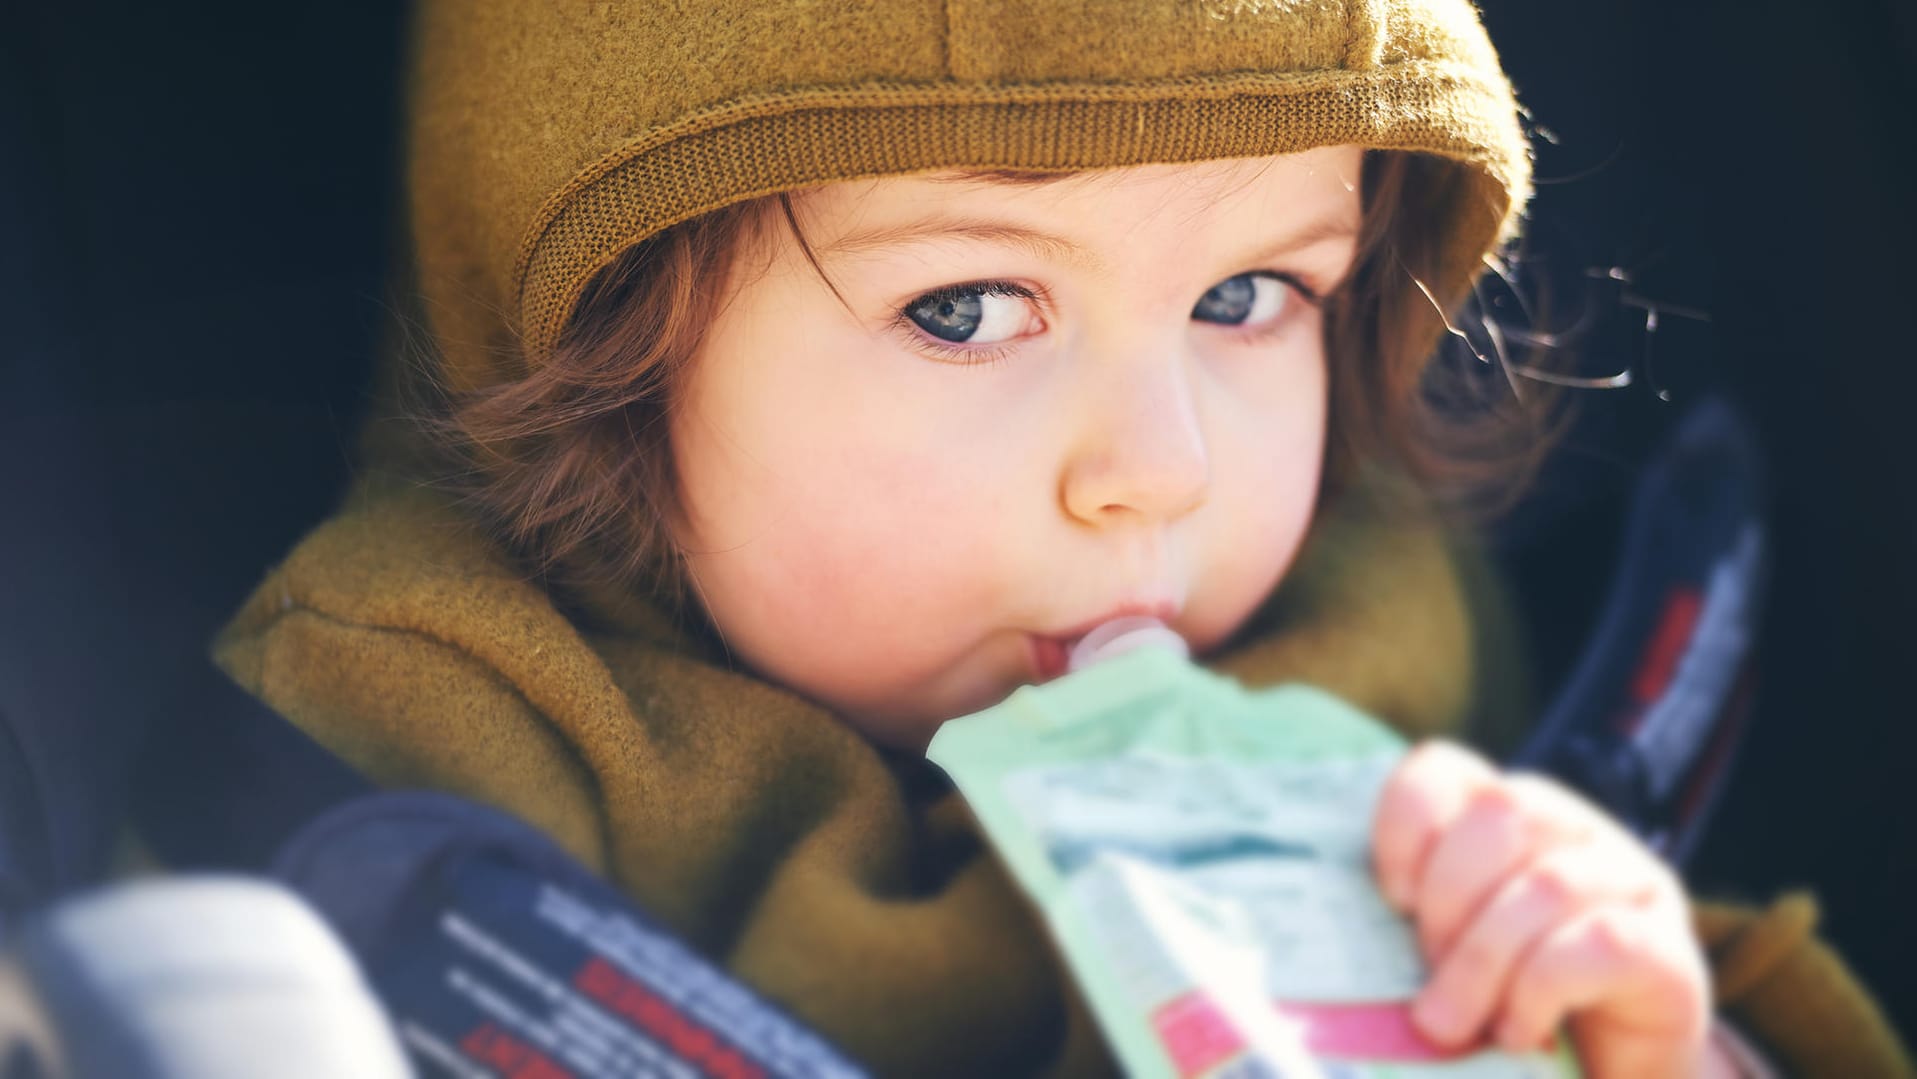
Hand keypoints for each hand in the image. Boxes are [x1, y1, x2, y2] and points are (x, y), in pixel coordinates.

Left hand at [1371, 741, 1722, 1077]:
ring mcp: (1632, 884)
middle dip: (1447, 902)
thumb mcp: (1448, 956)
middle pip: (1502, 814)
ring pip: (1547, 884)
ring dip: (1483, 961)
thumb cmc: (1508, 1011)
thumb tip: (1345, 943)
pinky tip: (1518, 1032)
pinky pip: (1599, 943)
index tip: (1391, 899)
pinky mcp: (1670, 951)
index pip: (1445, 768)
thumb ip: (1412, 928)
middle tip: (1427, 979)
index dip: (1405, 823)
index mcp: (1509, 816)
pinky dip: (1540, 990)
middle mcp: (1576, 831)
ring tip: (1453, 1024)